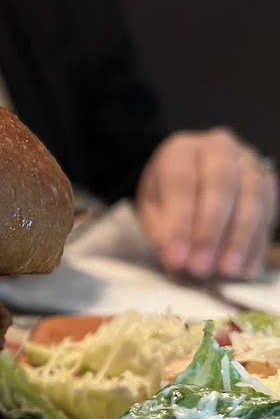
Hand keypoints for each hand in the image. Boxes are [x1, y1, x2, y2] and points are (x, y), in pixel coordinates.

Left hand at [137, 128, 277, 279]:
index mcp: (180, 150)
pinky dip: (257, 243)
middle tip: (200, 267)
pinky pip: (269, 211)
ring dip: (240, 238)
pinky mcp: (268, 182)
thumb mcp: (151, 211)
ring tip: (226, 270)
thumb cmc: (165, 197)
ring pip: (253, 196)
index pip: (182, 182)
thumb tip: (178, 261)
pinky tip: (245, 268)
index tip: (177, 258)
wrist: (189, 180)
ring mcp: (248, 161)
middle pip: (221, 185)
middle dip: (211, 231)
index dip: (180, 223)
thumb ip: (162, 232)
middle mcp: (218, 147)